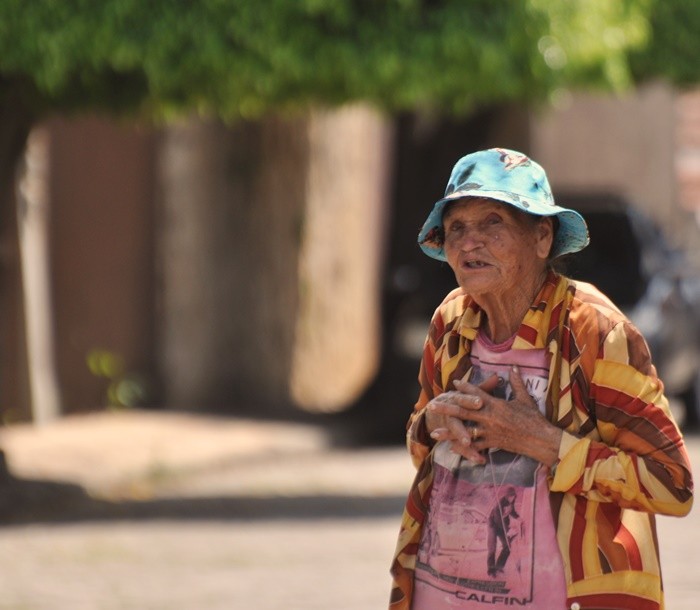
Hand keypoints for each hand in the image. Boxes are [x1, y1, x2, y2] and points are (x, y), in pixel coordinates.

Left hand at [428, 366, 561, 465]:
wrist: (542, 440)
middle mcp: (489, 417)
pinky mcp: (493, 444)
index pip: (477, 394)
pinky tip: (450, 448)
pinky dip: (463, 448)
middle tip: (431, 406)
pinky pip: (475, 446)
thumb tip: (513, 366)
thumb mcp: (525, 398)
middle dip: (446, 409)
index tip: (454, 383)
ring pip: (465, 431)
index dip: (465, 388)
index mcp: (496, 404)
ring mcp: (489, 432)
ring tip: (433, 433)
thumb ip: (516, 382)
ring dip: (449, 432)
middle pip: (463, 411)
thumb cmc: (534, 419)